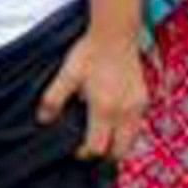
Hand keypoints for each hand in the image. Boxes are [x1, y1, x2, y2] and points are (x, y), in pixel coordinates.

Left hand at [40, 33, 146, 161]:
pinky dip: (126, 133)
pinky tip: (113, 122)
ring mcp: (137, 107)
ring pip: (131, 142)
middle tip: (90, 146)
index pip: (97, 147)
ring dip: (117, 145)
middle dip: (104, 154)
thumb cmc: (90, 53)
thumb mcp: (67, 74)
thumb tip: (43, 119)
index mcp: (104, 108)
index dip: (85, 153)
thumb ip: (54, 98)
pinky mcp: (144, 101)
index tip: (76, 148)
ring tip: (102, 136)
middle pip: (118, 152)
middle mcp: (124, 112)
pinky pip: (137, 127)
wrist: (116, 34)